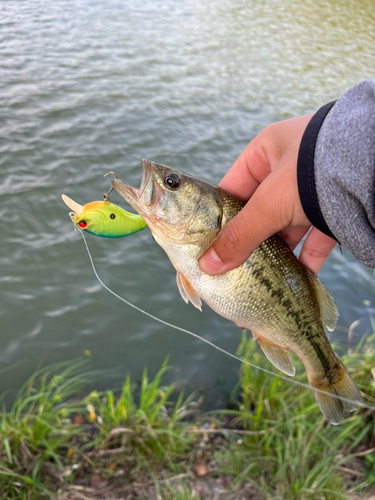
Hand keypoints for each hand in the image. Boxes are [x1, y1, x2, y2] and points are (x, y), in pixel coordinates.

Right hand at [199, 114, 336, 274]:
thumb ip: (240, 235)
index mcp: (266, 152)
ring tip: (261, 282)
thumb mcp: (271, 203)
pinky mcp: (335, 208)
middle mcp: (288, 169)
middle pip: (258, 213)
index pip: (231, 189)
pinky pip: (315, 237)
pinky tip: (296, 280)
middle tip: (232, 269)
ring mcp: (313, 189)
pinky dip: (307, 258)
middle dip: (247, 242)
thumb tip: (208, 265)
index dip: (218, 219)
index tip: (207, 246)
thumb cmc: (315, 169)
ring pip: (286, 228)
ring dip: (275, 255)